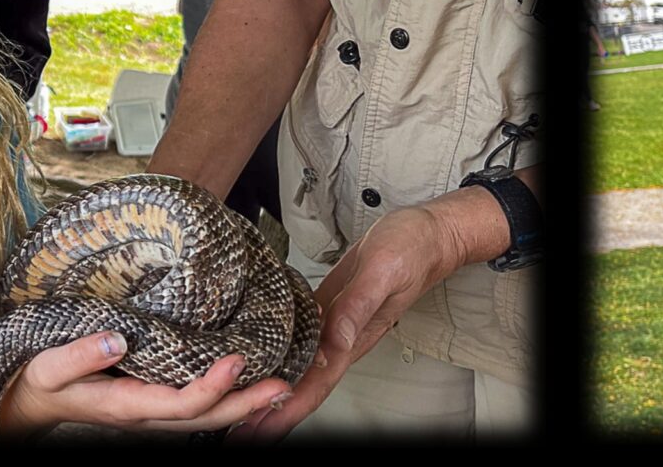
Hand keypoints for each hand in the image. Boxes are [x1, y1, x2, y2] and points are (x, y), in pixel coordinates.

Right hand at [0, 337, 288, 437]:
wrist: (31, 402)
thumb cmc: (40, 380)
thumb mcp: (49, 367)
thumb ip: (81, 354)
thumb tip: (119, 339)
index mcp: (126, 406)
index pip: (180, 406)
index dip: (212, 387)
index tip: (238, 360)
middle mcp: (146, 415)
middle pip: (206, 419)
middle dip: (246, 404)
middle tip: (283, 385)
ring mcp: (152, 412)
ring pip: (206, 418)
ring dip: (243, 405)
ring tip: (280, 386)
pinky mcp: (155, 402)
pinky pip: (197, 408)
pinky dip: (227, 399)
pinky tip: (248, 384)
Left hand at [230, 202, 477, 440]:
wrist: (425, 233)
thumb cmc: (411, 249)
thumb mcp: (383, 272)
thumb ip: (357, 306)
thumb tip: (334, 340)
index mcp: (355, 336)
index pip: (319, 383)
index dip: (289, 408)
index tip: (262, 427)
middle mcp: (342, 337)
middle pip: (305, 383)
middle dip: (272, 409)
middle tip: (237, 430)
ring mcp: (333, 323)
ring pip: (299, 364)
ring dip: (273, 386)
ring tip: (240, 403)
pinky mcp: (327, 305)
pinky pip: (300, 336)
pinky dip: (280, 352)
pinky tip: (262, 357)